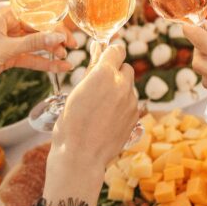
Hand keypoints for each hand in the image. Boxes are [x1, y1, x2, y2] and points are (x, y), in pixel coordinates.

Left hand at [0, 3, 71, 94]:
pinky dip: (42, 63)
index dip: (55, 26)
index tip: (69, 38)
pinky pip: (29, 57)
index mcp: (5, 12)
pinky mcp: (7, 56)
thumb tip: (59, 37)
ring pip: (36, 44)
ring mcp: (8, 40)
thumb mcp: (5, 49)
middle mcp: (8, 23)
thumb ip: (33, 43)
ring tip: (68, 60)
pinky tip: (58, 68)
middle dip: (56, 39)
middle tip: (74, 48)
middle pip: (39, 29)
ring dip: (51, 52)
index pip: (37, 15)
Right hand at [45, 42, 137, 205]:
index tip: (104, 58)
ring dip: (118, 91)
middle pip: (126, 68)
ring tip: (100, 107)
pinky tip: (107, 119)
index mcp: (105, 74)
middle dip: (115, 72)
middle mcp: (122, 85)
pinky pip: (130, 104)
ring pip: (129, 87)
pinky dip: (122, 106)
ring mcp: (131, 102)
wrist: (81, 156)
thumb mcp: (76, 91)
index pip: (117, 50)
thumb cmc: (71, 122)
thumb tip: (98, 50)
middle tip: (99, 86)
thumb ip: (91, 69)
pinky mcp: (135, 117)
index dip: (110, 53)